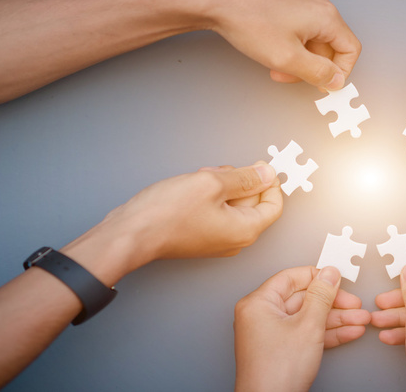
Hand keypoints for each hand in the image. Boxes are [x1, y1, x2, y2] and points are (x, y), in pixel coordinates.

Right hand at [62, 162, 282, 282]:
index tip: (261, 165)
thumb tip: (266, 174)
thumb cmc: (167, 214)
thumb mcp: (211, 184)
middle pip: (253, 203)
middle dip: (240, 181)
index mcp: (245, 230)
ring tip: (201, 177)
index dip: (270, 182)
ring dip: (221, 185)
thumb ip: (244, 178)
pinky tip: (193, 185)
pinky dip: (210, 195)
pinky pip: (216, 210)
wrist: (131, 233)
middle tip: (221, 170)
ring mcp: (216, 239)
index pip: (273, 205)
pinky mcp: (200, 234)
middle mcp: (234, 239)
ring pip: (232, 204)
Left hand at [206, 0, 361, 90]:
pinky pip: (298, 28)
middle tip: (288, 76)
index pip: (351, 49)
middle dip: (312, 67)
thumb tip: (336, 80)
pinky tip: (269, 50)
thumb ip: (318, 73)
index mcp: (326, 16)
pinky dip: (288, 45)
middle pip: (330, 45)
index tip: (321, 85)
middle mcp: (318, 4)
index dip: (339, 72)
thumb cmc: (250, 22)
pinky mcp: (286, 1)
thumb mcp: (288, 58)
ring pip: (312, 39)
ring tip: (275, 66)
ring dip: (298, 58)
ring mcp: (302, 0)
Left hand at [234, 266, 369, 391]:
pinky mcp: (282, 350)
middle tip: (354, 303)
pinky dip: (328, 333)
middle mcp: (261, 316)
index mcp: (258, 303)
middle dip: (334, 303)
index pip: (290, 277)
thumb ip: (322, 296)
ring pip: (309, 318)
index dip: (317, 276)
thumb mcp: (308, 326)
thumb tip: (329, 274)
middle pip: (303, 298)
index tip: (338, 278)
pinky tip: (349, 331)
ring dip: (336, 319)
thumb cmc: (276, 372)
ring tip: (360, 319)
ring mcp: (272, 334)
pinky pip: (307, 334)